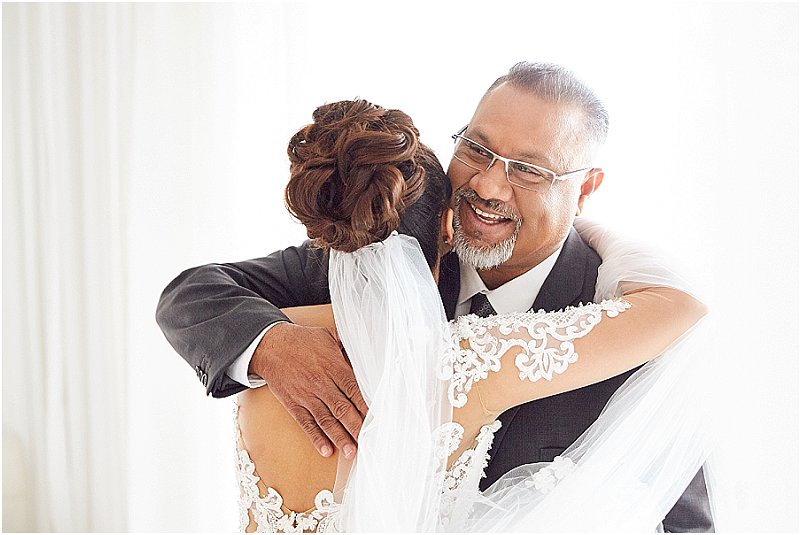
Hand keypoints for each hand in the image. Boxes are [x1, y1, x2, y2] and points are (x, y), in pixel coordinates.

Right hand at [249, 322, 367, 458]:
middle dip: (356, 427)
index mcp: (334, 367)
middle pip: (343, 409)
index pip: (354, 390)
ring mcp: (307, 396)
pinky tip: (326, 450)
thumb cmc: (303, 340)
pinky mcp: (294, 404)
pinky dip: (316, 437)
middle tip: (368, 441)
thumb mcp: (329, 335)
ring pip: (326, 420)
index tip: (376, 418)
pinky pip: (306, 423)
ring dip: (340, 437)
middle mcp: (321, 384)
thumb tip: (368, 351)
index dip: (366, 406)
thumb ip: (349, 345)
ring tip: (352, 452)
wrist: (271, 346)